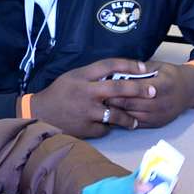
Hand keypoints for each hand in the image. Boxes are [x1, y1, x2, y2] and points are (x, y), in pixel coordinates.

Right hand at [30, 58, 151, 137]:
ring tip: (135, 121)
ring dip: (128, 118)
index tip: (144, 68)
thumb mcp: (73, 76)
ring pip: (115, 114)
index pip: (110, 65)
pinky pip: (104, 129)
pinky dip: (107, 128)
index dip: (129, 65)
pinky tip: (107, 128)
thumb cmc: (60, 93)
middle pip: (118, 89)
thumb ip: (94, 75)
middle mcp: (86, 92)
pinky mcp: (85, 128)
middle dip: (139, 90)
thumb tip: (120, 73)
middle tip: (153, 92)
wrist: (39, 114)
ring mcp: (86, 111)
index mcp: (82, 76)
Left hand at [107, 61, 193, 128]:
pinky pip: (136, 124)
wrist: (189, 91)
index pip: (134, 88)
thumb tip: (119, 70)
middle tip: (97, 97)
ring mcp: (159, 115)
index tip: (103, 85)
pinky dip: (123, 120)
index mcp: (162, 85)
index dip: (117, 88)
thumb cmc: (172, 76)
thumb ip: (140, 69)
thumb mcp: (159, 66)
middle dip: (112, 101)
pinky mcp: (156, 124)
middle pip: (130, 104)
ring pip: (131, 116)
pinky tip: (113, 115)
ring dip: (115, 112)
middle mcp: (160, 103)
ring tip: (101, 106)